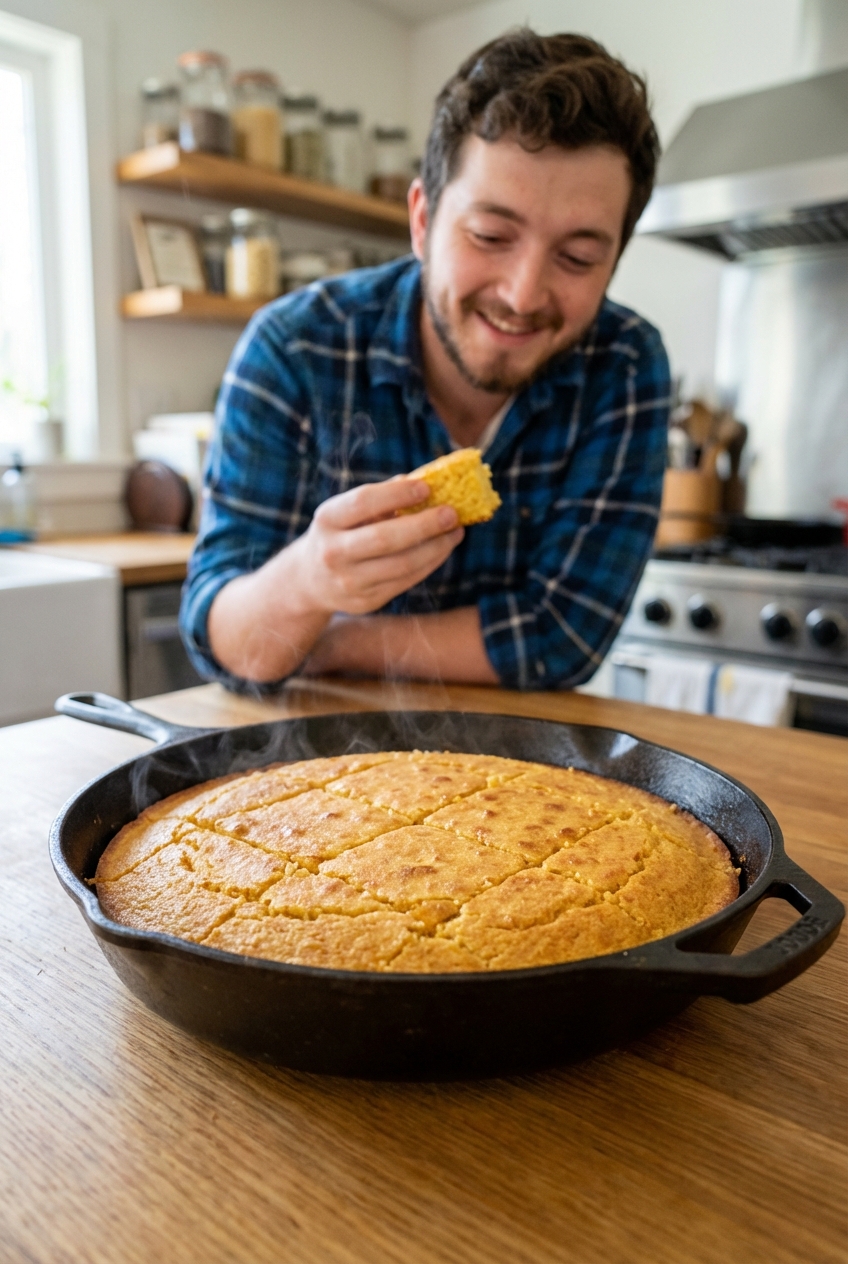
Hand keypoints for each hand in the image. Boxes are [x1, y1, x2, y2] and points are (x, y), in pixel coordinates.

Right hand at [207, 477, 463, 681]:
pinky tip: (443, 549)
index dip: (397, 494)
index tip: (427, 487)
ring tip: (455, 532)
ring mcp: (348, 581)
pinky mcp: (366, 601)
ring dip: (435, 547)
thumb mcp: (348, 512)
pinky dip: (430, 563)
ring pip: (401, 564)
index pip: (363, 502)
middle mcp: (333, 552)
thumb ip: (382, 497)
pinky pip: (405, 581)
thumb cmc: (341, 533)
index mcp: (327, 520)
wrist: (310, 580)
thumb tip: (425, 480)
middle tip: (452, 513)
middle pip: (385, 538)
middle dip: (424, 525)